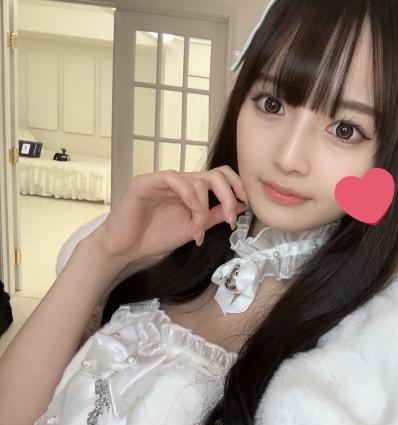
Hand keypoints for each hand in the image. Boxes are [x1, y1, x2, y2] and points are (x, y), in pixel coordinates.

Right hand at [87, 166, 248, 262]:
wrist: (124, 249)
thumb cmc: (154, 237)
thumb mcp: (193, 228)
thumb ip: (214, 216)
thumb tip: (239, 206)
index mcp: (191, 190)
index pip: (220, 176)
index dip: (236, 186)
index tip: (245, 205)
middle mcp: (180, 182)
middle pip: (216, 174)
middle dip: (229, 196)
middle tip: (229, 220)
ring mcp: (163, 180)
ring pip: (198, 179)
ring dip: (204, 208)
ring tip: (197, 231)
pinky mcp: (146, 182)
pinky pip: (174, 178)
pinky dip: (189, 198)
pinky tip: (190, 217)